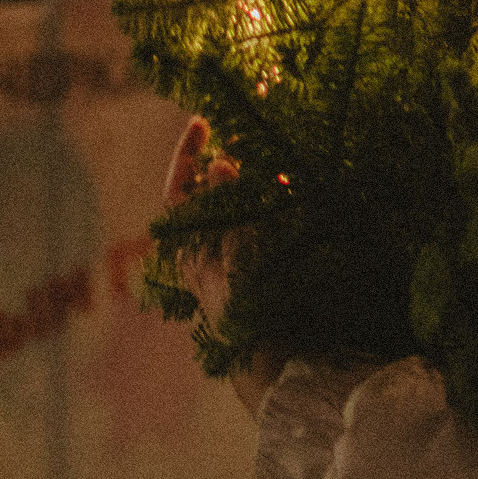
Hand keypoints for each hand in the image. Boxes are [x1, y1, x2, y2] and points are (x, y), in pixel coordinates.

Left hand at [161, 116, 270, 407]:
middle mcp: (207, 250)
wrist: (273, 356)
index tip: (203, 122)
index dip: (186, 154)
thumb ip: (227, 201)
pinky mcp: (262, 268)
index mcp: (188, 245)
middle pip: (213, 195)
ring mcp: (236, 260)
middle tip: (257, 141)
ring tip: (285, 166)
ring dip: (262, 184)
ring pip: (244, 209)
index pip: (178, 189)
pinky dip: (279, 206)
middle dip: (235, 166)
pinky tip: (299, 195)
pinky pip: (266, 227)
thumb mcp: (233, 241)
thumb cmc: (247, 299)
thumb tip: (220, 164)